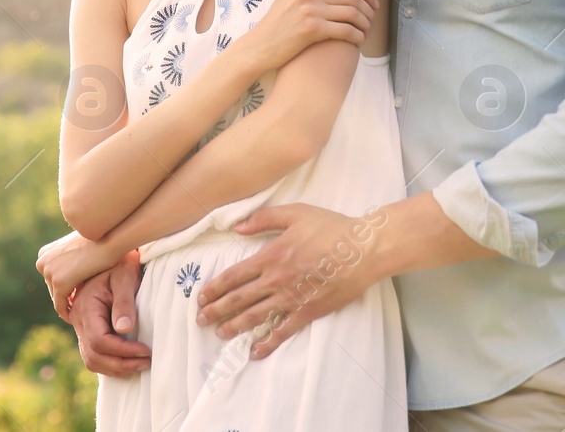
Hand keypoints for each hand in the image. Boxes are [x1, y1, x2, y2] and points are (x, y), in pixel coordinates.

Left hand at [36, 230, 122, 320]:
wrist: (110, 237)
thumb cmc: (101, 240)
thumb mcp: (79, 246)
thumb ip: (71, 257)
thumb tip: (73, 269)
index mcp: (45, 252)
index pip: (51, 277)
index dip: (64, 288)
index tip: (75, 297)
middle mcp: (43, 261)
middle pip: (52, 288)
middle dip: (65, 296)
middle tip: (79, 307)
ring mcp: (49, 272)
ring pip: (56, 297)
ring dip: (67, 304)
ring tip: (81, 311)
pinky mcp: (59, 282)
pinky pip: (60, 305)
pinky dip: (67, 313)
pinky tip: (77, 317)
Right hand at [67, 250, 150, 375]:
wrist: (111, 255)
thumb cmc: (121, 264)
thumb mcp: (125, 276)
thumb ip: (124, 302)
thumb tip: (125, 329)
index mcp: (85, 307)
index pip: (100, 341)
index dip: (123, 351)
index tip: (146, 351)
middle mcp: (78, 319)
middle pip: (93, 356)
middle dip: (121, 364)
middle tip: (147, 362)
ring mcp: (80, 326)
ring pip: (92, 360)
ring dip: (116, 368)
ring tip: (141, 365)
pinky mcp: (87, 330)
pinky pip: (94, 355)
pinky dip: (110, 363)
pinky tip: (130, 361)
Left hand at [194, 203, 385, 359]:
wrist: (363, 250)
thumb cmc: (331, 228)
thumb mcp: (296, 213)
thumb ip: (264, 219)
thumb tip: (238, 227)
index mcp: (271, 256)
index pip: (234, 276)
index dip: (215, 288)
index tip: (201, 297)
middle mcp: (277, 280)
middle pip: (239, 299)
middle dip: (217, 310)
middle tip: (201, 320)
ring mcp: (292, 298)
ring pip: (256, 317)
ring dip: (235, 326)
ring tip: (220, 334)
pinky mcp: (308, 311)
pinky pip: (284, 331)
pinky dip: (268, 343)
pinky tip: (255, 351)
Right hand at [241, 0, 377, 70]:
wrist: (261, 44)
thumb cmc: (279, 18)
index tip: (373, 4)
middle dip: (369, 10)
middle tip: (372, 19)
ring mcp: (310, 11)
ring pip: (352, 14)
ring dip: (365, 24)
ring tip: (366, 30)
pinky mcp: (312, 30)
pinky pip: (345, 31)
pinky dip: (357, 36)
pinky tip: (358, 41)